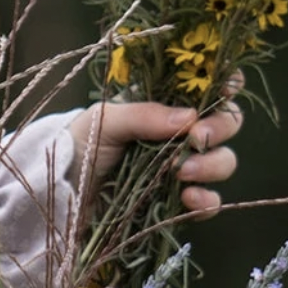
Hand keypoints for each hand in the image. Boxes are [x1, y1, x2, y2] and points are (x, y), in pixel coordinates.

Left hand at [69, 93, 242, 216]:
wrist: (60, 189)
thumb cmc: (80, 142)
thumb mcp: (105, 120)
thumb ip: (143, 115)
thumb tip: (191, 117)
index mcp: (165, 104)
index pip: (208, 88)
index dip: (226, 85)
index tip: (226, 89)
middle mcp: (180, 133)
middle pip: (226, 123)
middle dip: (221, 128)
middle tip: (198, 137)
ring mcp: (183, 168)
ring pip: (223, 161)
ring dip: (212, 165)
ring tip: (182, 172)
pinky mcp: (178, 202)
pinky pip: (210, 202)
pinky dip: (207, 200)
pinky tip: (188, 198)